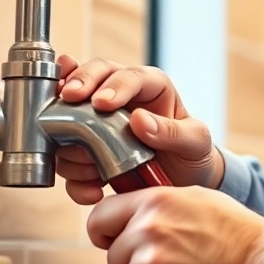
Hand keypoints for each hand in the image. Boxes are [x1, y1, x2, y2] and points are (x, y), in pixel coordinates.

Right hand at [55, 54, 224, 202]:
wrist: (184, 182)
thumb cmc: (192, 153)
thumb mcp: (195, 142)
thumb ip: (174, 131)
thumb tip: (139, 120)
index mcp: (149, 87)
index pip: (128, 74)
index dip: (112, 85)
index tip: (101, 102)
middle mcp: (120, 98)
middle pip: (91, 76)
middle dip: (77, 84)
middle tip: (69, 97)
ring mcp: (98, 123)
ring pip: (68, 116)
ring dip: (72, 142)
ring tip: (93, 168)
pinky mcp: (87, 153)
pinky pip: (68, 159)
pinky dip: (73, 177)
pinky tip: (93, 190)